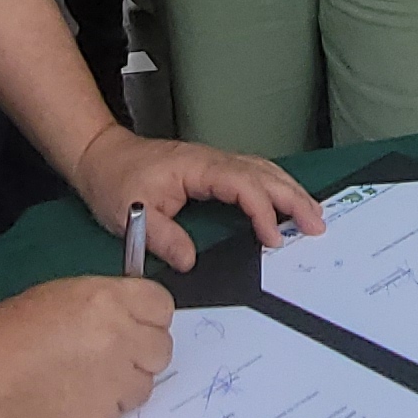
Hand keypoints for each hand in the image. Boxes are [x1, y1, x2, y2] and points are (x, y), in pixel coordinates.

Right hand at [0, 277, 176, 417]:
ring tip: (81, 384)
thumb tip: (128, 321)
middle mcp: (120, 341)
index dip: (146, 316)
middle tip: (107, 357)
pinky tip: (69, 405)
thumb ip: (101, 308)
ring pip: (144, 385)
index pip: (162, 306)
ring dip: (123, 384)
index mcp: (107, 301)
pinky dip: (103, 410)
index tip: (130, 324)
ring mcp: (114, 387)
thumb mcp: (54, 299)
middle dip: (139, 352)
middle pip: (161, 348)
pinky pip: (120, 414)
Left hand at [67, 125, 325, 268]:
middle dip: (293, 198)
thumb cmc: (115, 181)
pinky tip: (286, 202)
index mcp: (196, 167)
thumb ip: (162, 238)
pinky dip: (275, 187)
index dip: (262, 210)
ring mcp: (214, 162)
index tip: (273, 239)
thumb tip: (191, 262)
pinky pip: (252, 174)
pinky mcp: (212, 169)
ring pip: (262, 170)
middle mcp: (211, 160)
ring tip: (313, 216)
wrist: (100, 155)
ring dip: (290, 190)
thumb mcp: (130, 214)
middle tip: (317, 226)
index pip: (241, 184)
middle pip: (263, 173)